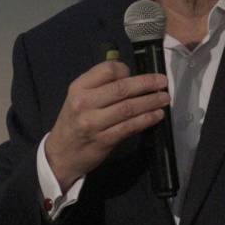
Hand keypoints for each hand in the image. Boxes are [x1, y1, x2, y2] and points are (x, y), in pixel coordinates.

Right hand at [45, 61, 169, 190]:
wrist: (60, 155)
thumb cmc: (73, 122)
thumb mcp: (78, 98)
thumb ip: (100, 86)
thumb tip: (130, 77)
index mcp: (79, 87)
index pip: (107, 70)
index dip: (127, 70)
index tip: (138, 75)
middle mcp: (84, 103)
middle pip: (122, 89)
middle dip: (147, 84)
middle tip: (163, 82)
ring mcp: (93, 123)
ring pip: (128, 108)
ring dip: (150, 102)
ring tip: (164, 99)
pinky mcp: (103, 140)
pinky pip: (129, 127)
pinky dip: (146, 120)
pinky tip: (157, 116)